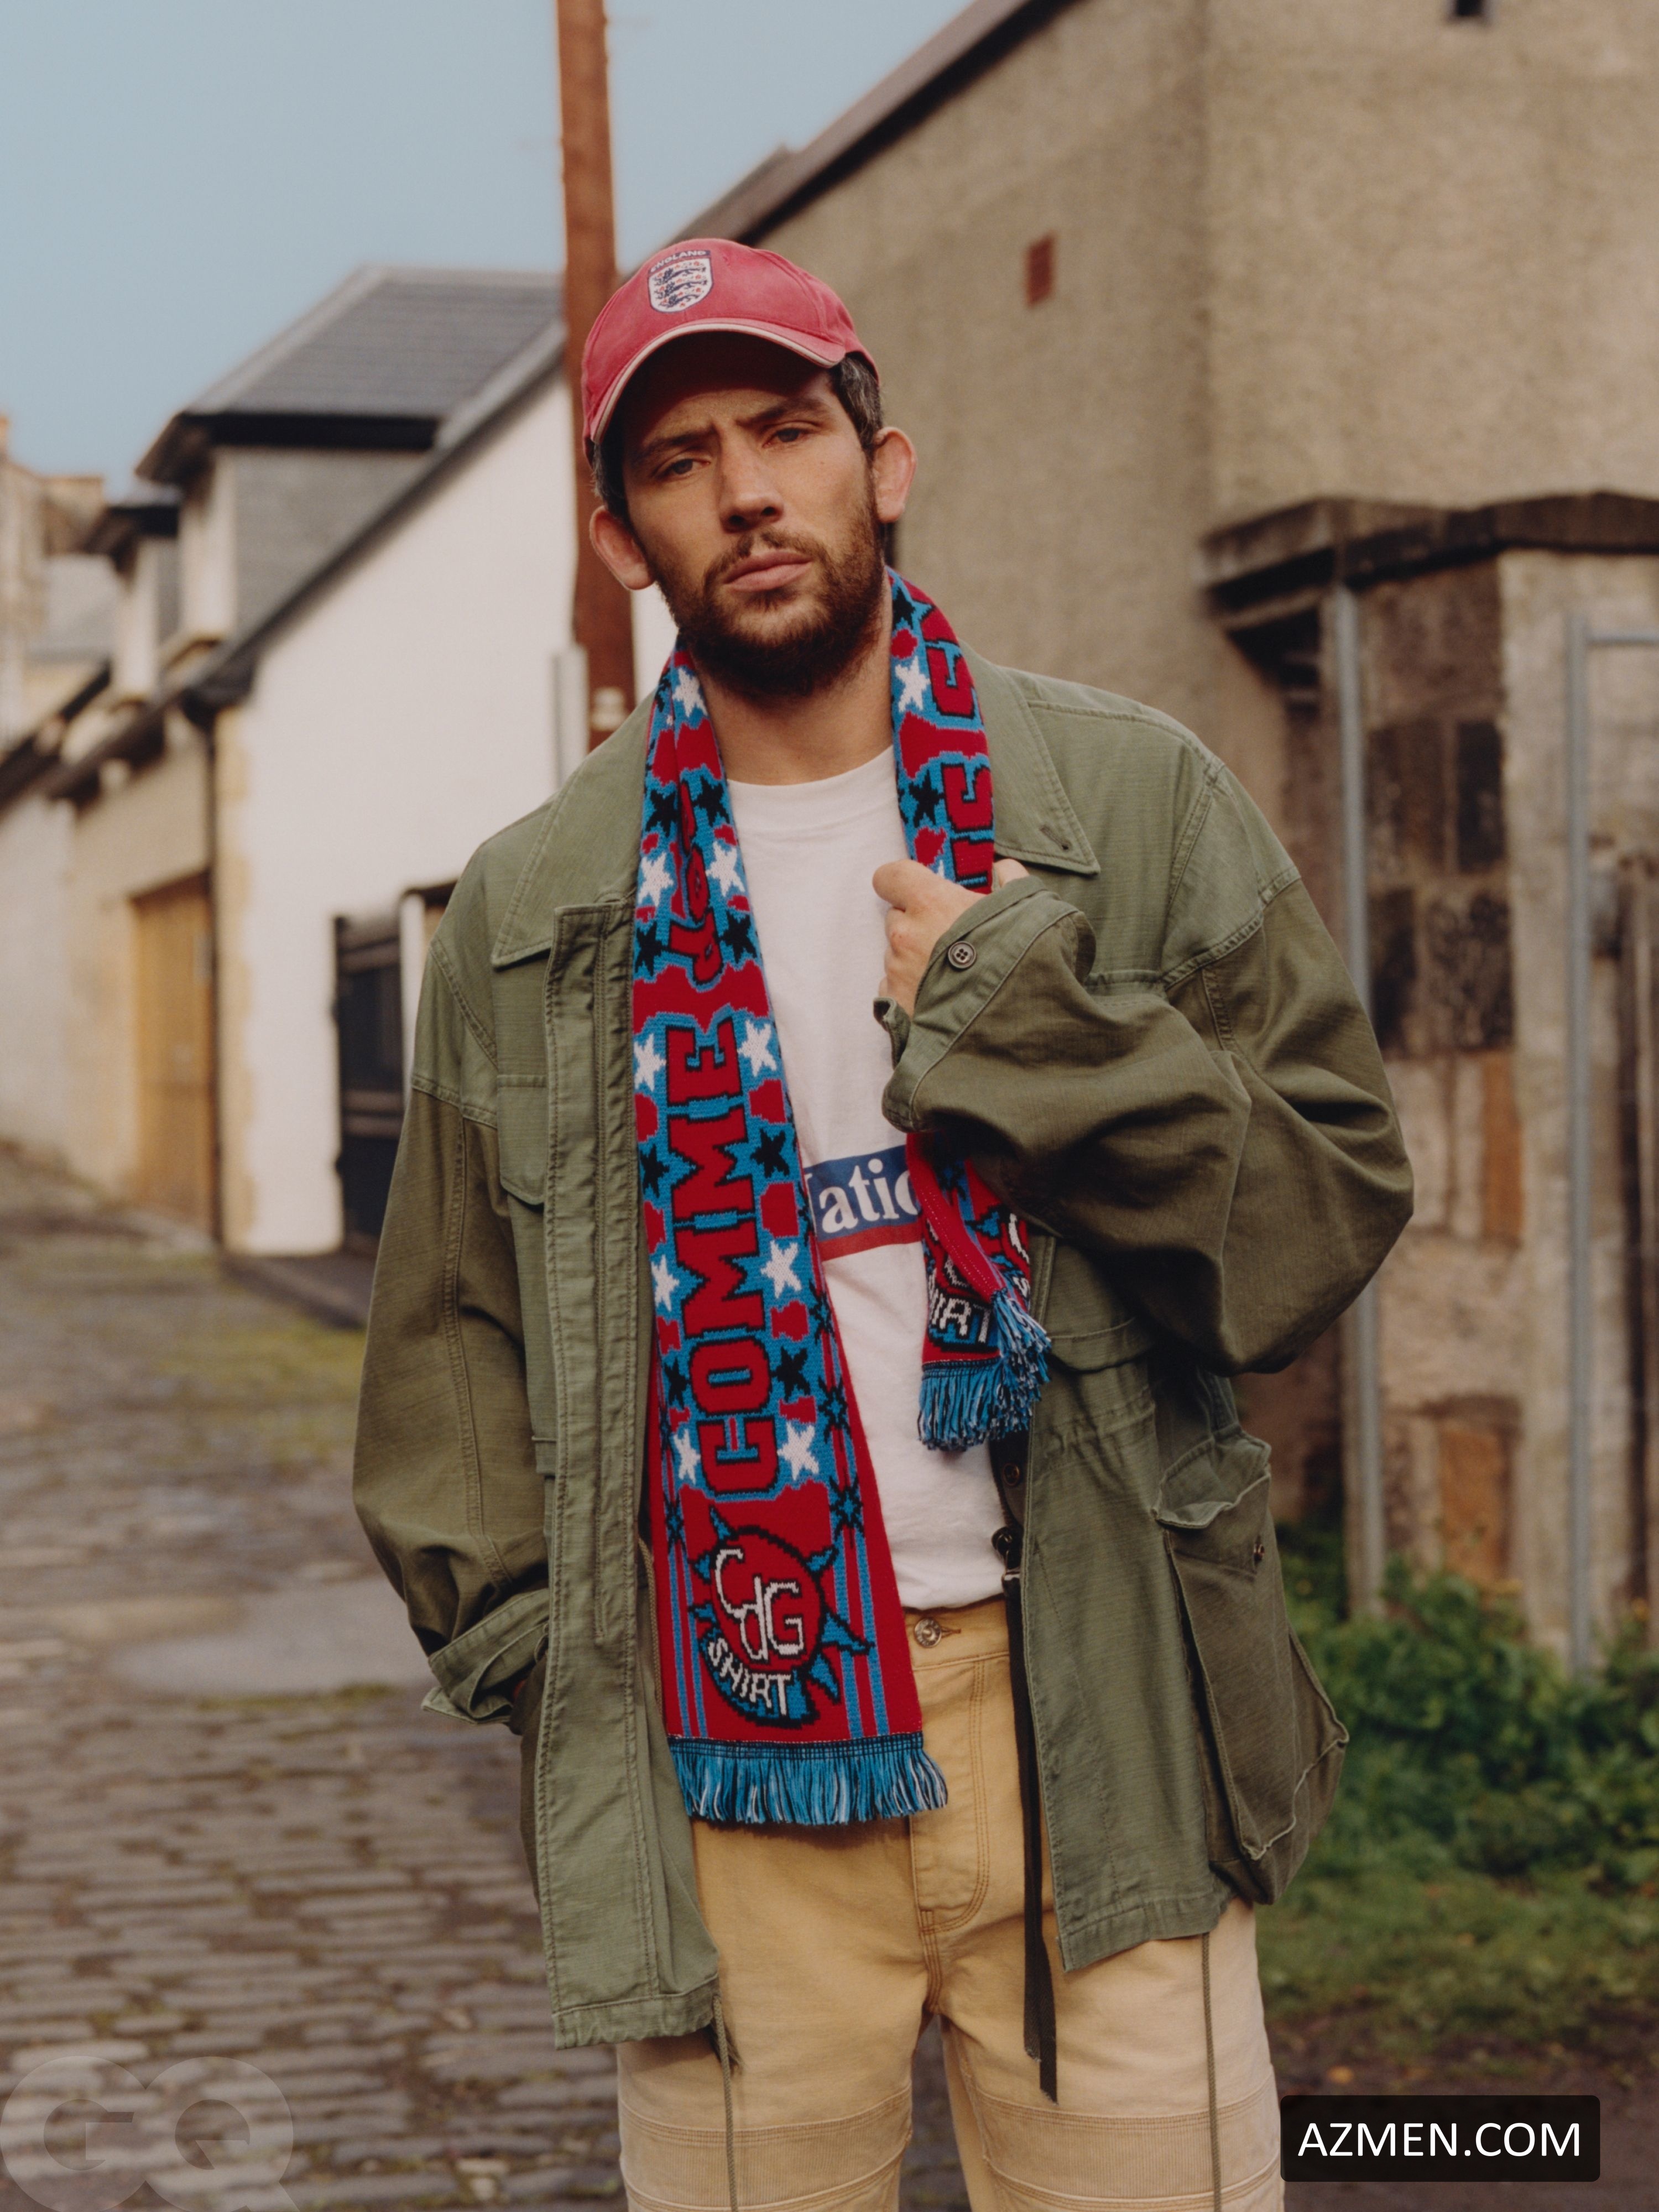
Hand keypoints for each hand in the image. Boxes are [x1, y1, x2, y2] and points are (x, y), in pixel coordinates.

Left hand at [873, 857, 1028, 1013]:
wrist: (1014, 1018)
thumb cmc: (1021, 957)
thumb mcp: (1029, 906)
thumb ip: (1010, 880)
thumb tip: (1004, 870)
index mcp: (930, 902)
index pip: (891, 876)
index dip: (902, 882)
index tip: (917, 891)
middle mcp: (906, 934)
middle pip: (897, 918)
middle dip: (918, 925)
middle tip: (951, 940)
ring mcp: (898, 971)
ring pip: (897, 956)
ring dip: (917, 961)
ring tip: (954, 977)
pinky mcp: (897, 1005)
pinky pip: (895, 990)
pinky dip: (913, 992)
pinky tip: (941, 1000)